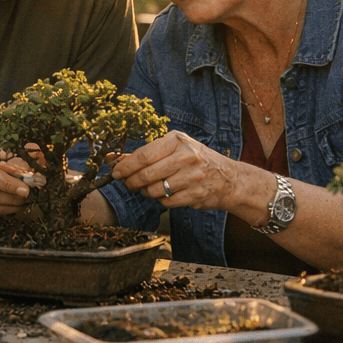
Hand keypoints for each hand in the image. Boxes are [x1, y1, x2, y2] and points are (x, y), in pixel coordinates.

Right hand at [0, 146, 30, 220]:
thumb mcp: (7, 155)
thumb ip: (16, 164)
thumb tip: (27, 178)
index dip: (7, 184)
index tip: (24, 190)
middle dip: (11, 198)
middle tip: (26, 198)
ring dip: (9, 208)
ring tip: (22, 203)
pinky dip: (2, 213)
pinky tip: (12, 206)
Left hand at [110, 130, 241, 208]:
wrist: (228, 179)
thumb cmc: (196, 160)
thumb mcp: (175, 149)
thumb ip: (146, 154)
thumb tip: (114, 158)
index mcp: (178, 141)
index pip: (144, 155)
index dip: (126, 166)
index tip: (115, 172)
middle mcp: (186, 157)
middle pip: (147, 174)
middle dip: (131, 182)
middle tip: (127, 183)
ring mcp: (192, 177)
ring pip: (154, 190)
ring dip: (146, 192)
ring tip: (149, 188)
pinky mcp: (194, 195)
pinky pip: (166, 202)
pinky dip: (161, 200)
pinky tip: (166, 193)